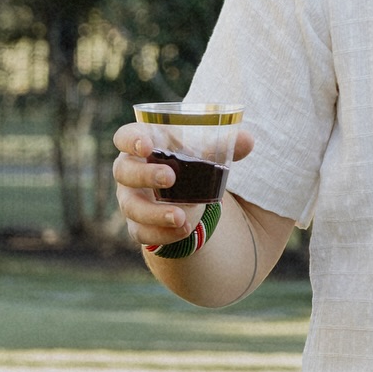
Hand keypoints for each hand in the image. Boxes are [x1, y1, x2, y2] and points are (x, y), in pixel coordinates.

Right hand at [112, 123, 254, 250]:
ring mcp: (130, 198)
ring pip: (131, 207)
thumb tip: (248, 141)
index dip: (130, 140)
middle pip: (124, 171)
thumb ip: (226, 144)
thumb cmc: (189, 159)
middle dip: (145, 175)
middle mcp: (130, 171)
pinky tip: (183, 231)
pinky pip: (141, 232)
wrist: (183, 191)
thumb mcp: (205, 150)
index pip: (124, 137)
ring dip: (154, 213)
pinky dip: (161, 234)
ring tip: (181, 217)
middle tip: (170, 178)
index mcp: (143, 144)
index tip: (146, 145)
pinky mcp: (137, 223)